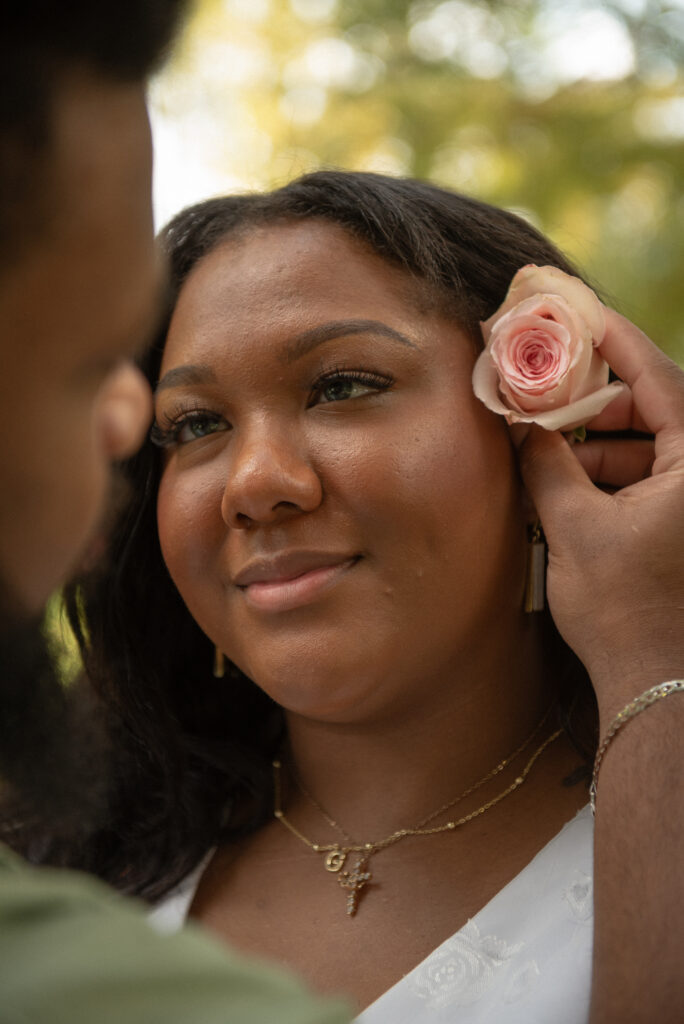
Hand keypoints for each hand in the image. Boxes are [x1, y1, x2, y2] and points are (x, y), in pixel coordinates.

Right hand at [515, 308, 683, 723]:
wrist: (658, 684)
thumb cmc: (623, 609)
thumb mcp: (575, 527)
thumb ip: (547, 463)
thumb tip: (519, 420)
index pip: (658, 376)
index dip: (612, 340)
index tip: (577, 313)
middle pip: (660, 405)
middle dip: (600, 396)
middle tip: (548, 383)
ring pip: (657, 442)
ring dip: (604, 438)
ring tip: (549, 438)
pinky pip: (659, 474)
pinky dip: (619, 470)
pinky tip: (573, 476)